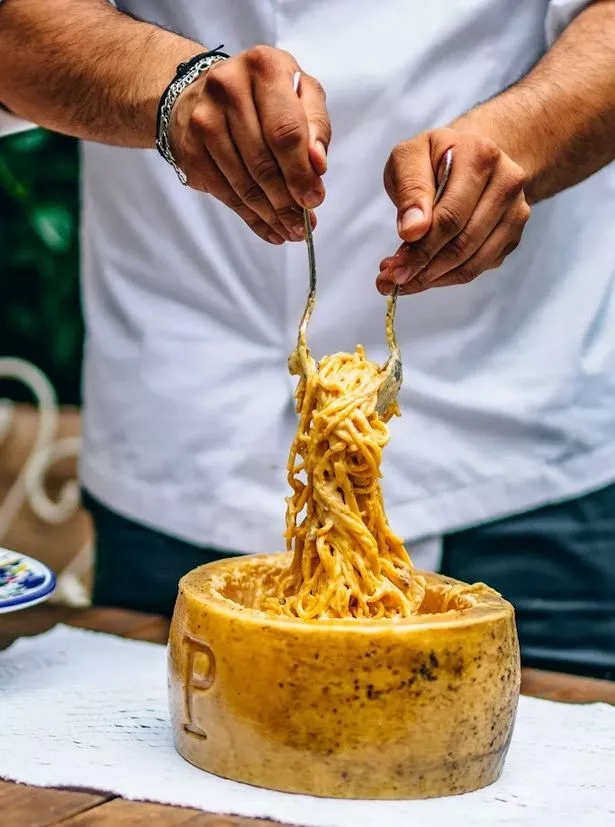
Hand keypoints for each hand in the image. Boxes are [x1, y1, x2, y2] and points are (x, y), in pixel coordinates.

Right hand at [170, 46, 329, 243]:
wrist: (203, 91)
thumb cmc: (263, 95)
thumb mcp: (300, 93)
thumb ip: (315, 125)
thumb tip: (317, 165)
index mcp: (264, 67)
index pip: (286, 131)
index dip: (301, 172)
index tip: (314, 199)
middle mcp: (228, 88)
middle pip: (263, 162)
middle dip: (287, 201)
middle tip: (304, 224)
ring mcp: (204, 120)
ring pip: (244, 183)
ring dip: (271, 214)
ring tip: (290, 230)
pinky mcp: (191, 150)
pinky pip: (226, 194)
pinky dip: (251, 218)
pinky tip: (269, 229)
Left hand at [376, 127, 529, 294]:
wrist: (470, 156)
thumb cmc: (434, 158)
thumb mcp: (410, 158)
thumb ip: (410, 190)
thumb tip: (412, 231)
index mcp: (480, 156)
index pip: (450, 217)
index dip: (420, 248)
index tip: (392, 267)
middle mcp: (506, 183)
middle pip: (463, 244)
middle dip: (423, 268)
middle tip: (392, 280)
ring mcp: (515, 212)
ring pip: (472, 263)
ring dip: (434, 279)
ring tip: (404, 280)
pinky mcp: (512, 235)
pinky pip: (478, 268)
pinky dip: (447, 278)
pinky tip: (425, 274)